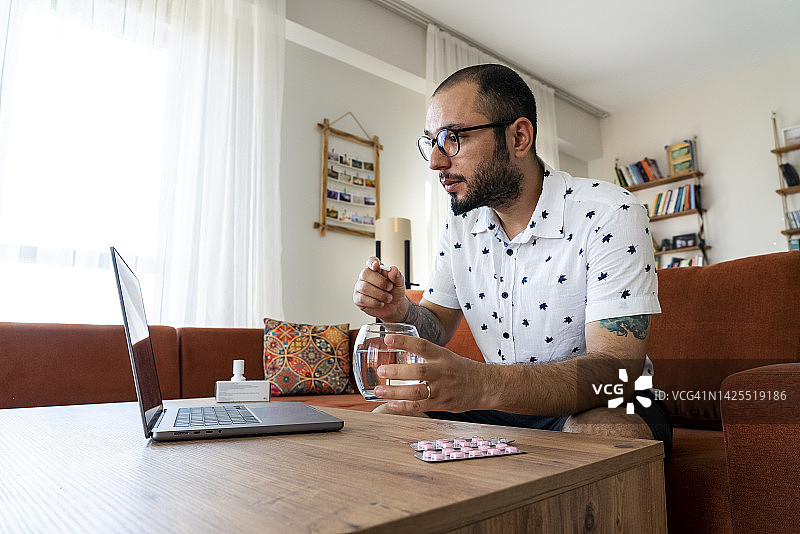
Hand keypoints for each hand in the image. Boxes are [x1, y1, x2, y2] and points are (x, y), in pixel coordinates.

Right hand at [353, 257, 407, 321]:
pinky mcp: (357, 299)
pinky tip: (381, 303)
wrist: (394, 306)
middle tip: (390, 287)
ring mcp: (360, 287)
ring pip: (364, 287)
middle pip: (365, 274)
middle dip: (380, 282)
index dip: (372, 262)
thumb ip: (397, 276)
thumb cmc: (395, 292)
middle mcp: (365, 277)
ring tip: (388, 298)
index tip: (377, 266)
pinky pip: (362, 299)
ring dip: (379, 294)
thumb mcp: (400, 283)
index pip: (370, 262)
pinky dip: (374, 302)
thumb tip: (392, 269)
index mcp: (376, 270)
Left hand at [372, 334, 486, 414]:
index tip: (387, 339)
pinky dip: (404, 407)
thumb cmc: (461, 370)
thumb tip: (400, 348)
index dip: (404, 342)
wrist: (485, 386)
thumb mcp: (446, 356)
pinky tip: (390, 405)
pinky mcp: (441, 404)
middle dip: (398, 371)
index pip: (422, 346)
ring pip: (417, 392)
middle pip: (419, 371)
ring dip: (396, 392)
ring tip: (379, 391)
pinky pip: (420, 407)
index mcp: (442, 356)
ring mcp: (442, 389)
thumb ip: (426, 355)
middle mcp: (442, 372)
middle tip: (381, 370)